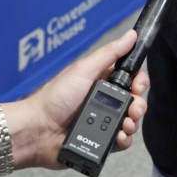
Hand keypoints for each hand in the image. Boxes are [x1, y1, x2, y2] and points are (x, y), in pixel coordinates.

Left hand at [0, 30, 149, 176]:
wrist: (37, 131)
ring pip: (131, 122)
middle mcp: (105, 102)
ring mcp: (103, 122)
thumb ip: (109, 53)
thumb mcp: (84, 70)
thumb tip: (131, 35)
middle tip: (134, 109)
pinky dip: (125, 140)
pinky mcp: (101, 142)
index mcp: (101, 82)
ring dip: (134, 122)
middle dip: (140, 105)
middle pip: (135, 101)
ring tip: (127, 124)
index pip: (131, 79)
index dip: (139, 82)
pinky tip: (120, 137)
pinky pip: (121, 142)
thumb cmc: (55, 98)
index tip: (138, 86)